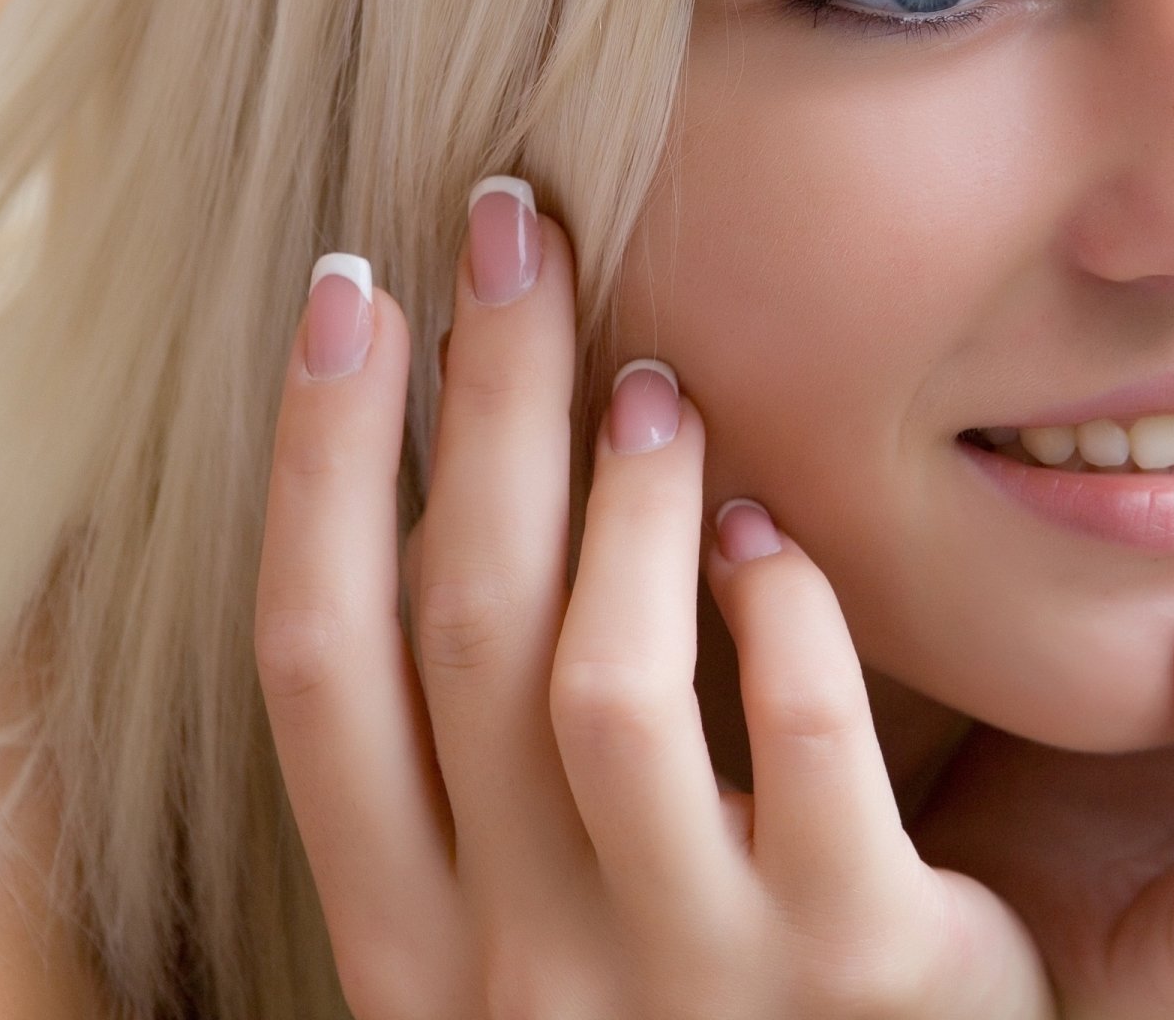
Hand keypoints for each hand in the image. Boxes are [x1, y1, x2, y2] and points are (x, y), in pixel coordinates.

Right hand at [252, 181, 1054, 1018]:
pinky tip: (769, 532)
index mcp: (415, 945)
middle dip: (471, 404)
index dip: (315, 464)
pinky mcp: (861, 967)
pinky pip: (803, 735)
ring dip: (621, 499)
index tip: (346, 295)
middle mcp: (518, 968)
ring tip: (654, 382)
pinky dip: (777, 602)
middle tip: (512, 231)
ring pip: (601, 684)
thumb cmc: (689, 1002)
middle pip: (455, 632)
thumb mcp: (545, 917)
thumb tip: (453, 499)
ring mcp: (690, 978)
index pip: (312, 671)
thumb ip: (489, 767)